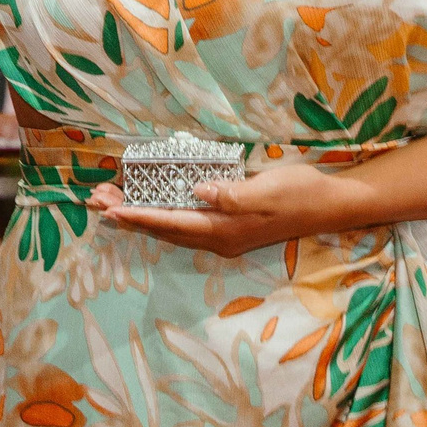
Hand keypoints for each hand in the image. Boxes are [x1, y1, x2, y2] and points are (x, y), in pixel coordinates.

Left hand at [86, 160, 351, 256]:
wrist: (330, 204)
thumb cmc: (299, 193)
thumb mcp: (266, 189)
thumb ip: (231, 194)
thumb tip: (198, 192)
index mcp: (224, 230)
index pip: (171, 223)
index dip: (138, 216)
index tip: (108, 210)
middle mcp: (219, 237)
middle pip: (164, 228)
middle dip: (129, 215)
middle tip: (95, 200)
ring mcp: (224, 234)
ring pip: (173, 226)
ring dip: (141, 215)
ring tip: (110, 202)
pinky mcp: (230, 226)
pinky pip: (185, 222)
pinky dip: (162, 213)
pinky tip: (150, 203)